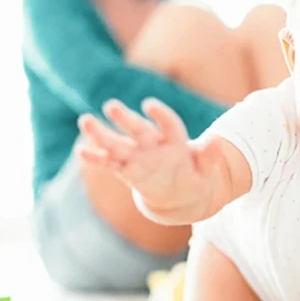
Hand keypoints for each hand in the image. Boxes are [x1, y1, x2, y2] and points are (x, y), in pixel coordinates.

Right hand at [77, 98, 219, 216]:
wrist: (180, 195)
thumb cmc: (195, 179)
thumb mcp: (206, 173)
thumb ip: (209, 158)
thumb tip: (217, 142)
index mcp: (176, 142)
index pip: (169, 124)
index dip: (161, 115)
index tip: (149, 105)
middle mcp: (154, 145)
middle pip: (139, 129)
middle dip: (126, 119)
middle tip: (111, 105)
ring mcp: (138, 157)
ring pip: (118, 144)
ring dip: (102, 134)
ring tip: (85, 121)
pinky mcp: (126, 170)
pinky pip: (110, 164)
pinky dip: (97, 159)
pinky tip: (82, 152)